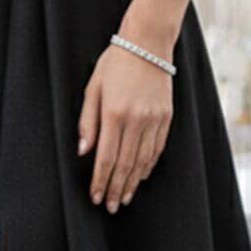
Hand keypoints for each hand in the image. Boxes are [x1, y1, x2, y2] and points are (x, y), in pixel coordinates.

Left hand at [77, 41, 173, 211]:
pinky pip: (157, 148)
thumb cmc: (114, 63)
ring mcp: (153, 119)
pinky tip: (141, 176)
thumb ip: (88, 121)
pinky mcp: (166, 117)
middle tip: (110, 206)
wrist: (147, 44)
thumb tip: (83, 151)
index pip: (105, 157)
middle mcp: (135, 119)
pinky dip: (148, 165)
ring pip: (142, 160)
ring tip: (124, 197)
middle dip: (115, 188)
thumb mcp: (93, 88)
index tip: (95, 197)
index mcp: (113, 113)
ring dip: (132, 182)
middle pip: (125, 164)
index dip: (100, 180)